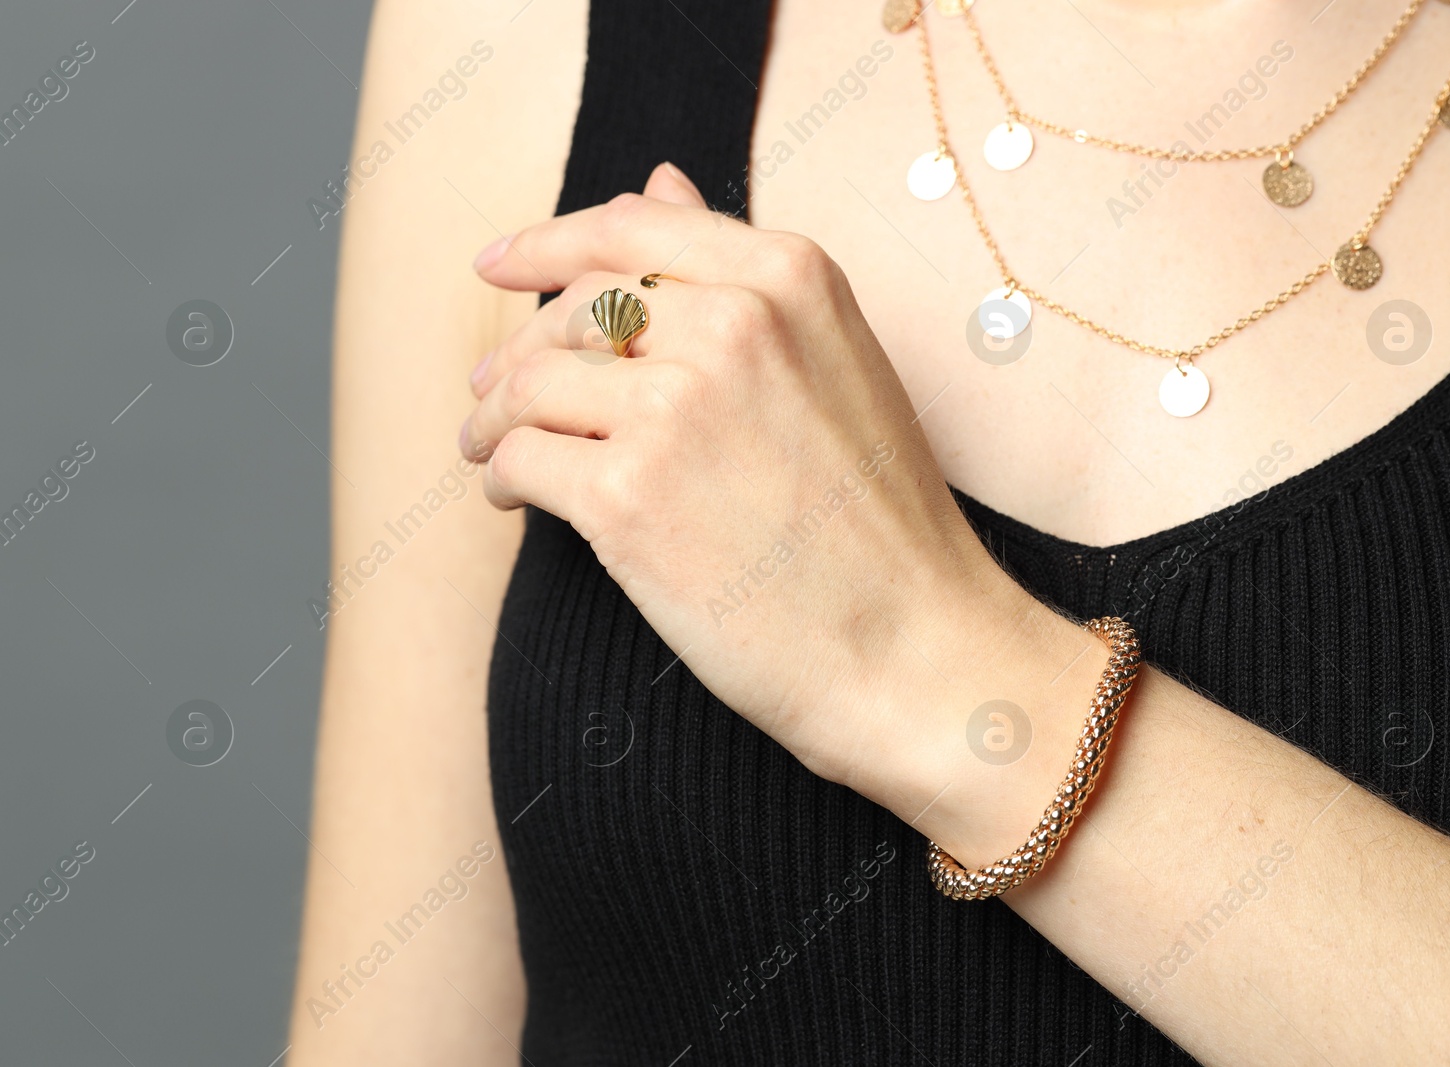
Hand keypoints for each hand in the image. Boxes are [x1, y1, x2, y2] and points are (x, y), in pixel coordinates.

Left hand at [461, 162, 1042, 794]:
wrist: (917, 650)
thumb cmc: (886, 525)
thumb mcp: (839, 365)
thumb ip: (743, 275)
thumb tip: (657, 180)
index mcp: (790, 277)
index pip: (630, 227)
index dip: (547, 242)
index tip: (499, 262)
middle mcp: (732, 323)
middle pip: (573, 308)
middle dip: (520, 348)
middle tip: (492, 390)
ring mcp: (675, 408)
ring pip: (528, 380)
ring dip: (494, 414)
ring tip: (490, 447)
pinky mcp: (625, 496)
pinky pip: (517, 455)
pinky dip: (498, 473)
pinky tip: (512, 496)